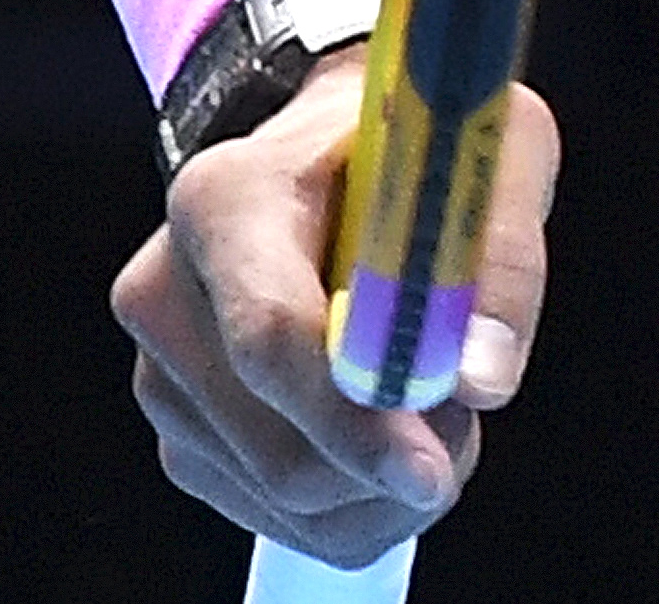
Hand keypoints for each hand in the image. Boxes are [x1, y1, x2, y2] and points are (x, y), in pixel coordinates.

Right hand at [112, 56, 560, 558]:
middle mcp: (165, 289)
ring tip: (434, 408)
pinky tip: (391, 442)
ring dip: (380, 486)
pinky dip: (352, 505)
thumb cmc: (415, 143)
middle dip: (389, 459)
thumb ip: (497, 256)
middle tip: (463, 414)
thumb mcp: (488, 151)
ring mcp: (161, 369)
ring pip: (280, 493)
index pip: (272, 337)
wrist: (338, 144)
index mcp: (226, 199)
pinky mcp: (181, 427)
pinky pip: (273, 514)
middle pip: (276, 442)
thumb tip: (479, 380)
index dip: (355, 418)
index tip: (431, 468)